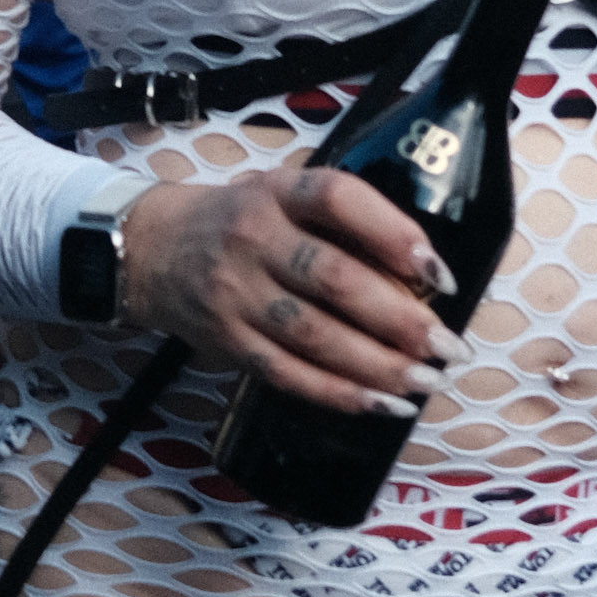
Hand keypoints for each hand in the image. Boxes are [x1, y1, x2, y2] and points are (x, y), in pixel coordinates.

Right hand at [120, 169, 467, 416]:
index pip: (339, 199)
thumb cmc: (239, 219)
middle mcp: (254, 237)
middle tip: (447, 345)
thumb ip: (339, 220)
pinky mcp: (226, 339)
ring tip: (427, 382)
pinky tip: (382, 406)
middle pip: (334, 279)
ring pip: (316, 336)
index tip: (438, 272)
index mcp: (278, 191)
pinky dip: (339, 394)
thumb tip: (423, 272)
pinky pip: (288, 373)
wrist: (149, 249)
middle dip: (400, 319)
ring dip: (379, 366)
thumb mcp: (280, 193)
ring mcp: (235, 292)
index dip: (393, 233)